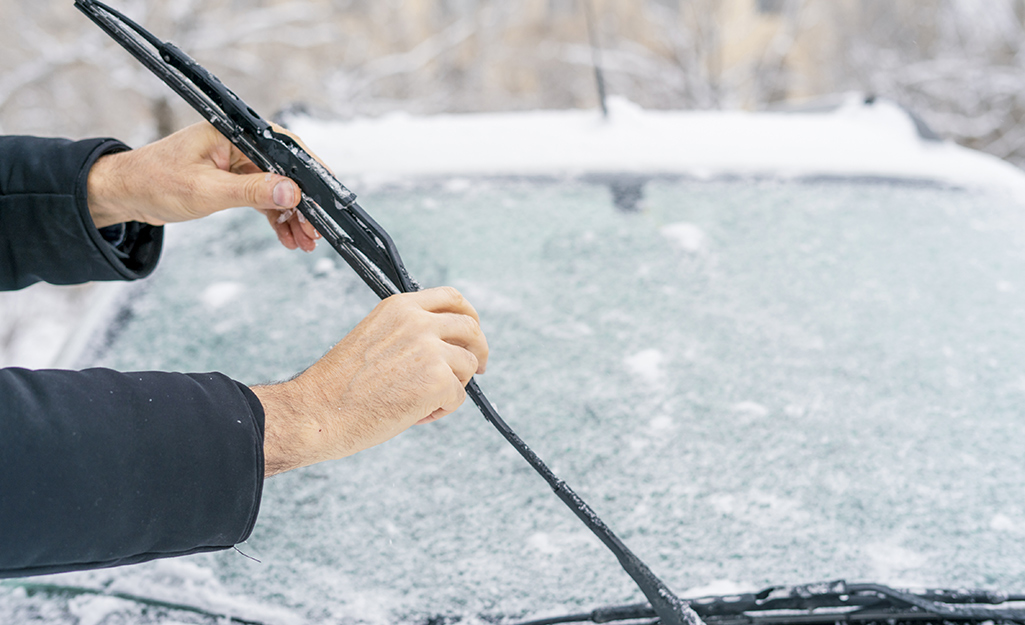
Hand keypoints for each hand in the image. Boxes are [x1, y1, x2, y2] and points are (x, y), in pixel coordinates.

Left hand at [86, 121, 320, 250]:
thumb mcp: (206, 190)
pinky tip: (288, 238)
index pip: (284, 147)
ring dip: (292, 216)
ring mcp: (238, 162)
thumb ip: (251, 191)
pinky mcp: (234, 180)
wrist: (125, 194)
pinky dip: (276, 219)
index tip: (327, 194)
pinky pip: (264, 199)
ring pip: (278, 190)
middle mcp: (240, 144)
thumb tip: (290, 191)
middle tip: (316, 232)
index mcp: (233, 133)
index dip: (310, 171)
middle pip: (286, 172)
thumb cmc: (153, 181)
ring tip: (306, 242)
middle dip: (303, 204)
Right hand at [252, 287, 489, 476]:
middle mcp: (418, 321)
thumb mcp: (375, 337)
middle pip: (471, 328)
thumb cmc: (341, 385)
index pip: (452, 298)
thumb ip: (409, 332)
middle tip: (477, 369)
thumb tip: (448, 345)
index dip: (470, 316)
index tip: (472, 334)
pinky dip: (440, 409)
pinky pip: (458, 396)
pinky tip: (413, 414)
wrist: (318, 412)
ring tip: (419, 401)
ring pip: (468, 366)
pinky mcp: (438, 379)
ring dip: (452, 386)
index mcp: (400, 307)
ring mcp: (430, 349)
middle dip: (478, 350)